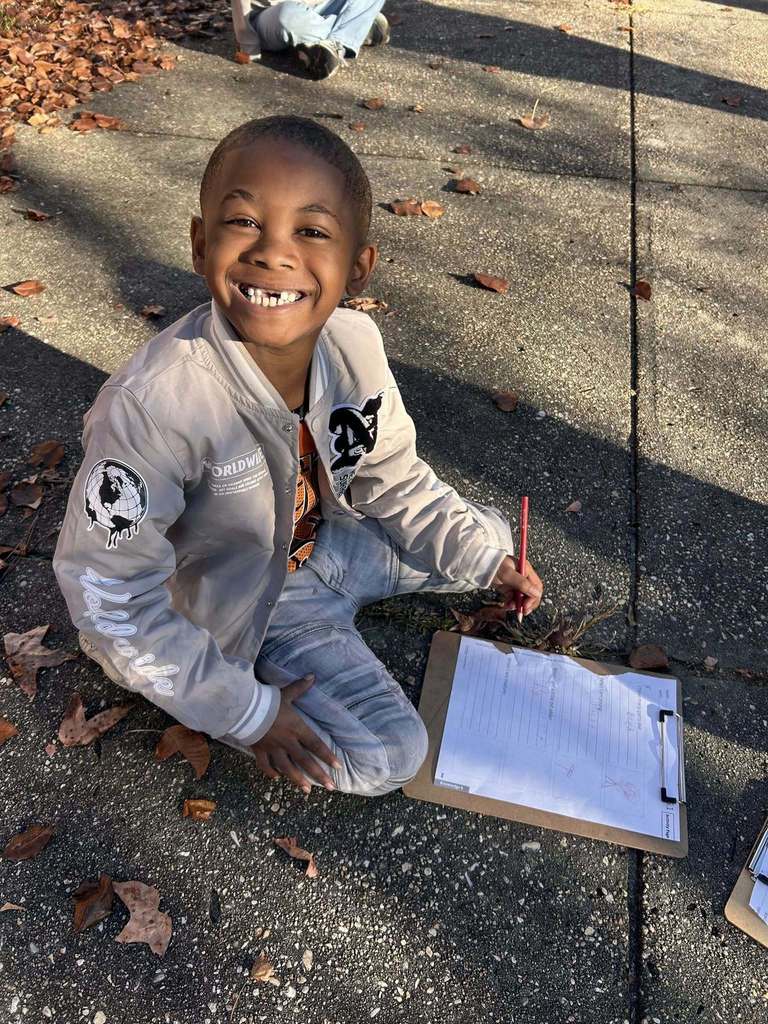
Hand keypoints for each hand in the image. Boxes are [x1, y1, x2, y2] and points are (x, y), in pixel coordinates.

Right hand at [249, 673, 340, 793]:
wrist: (245, 709)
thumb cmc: (268, 701)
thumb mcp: (286, 693)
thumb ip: (300, 687)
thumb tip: (312, 676)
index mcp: (296, 728)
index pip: (316, 744)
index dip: (327, 756)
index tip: (338, 767)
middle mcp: (287, 741)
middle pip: (306, 761)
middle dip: (319, 775)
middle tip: (330, 787)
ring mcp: (273, 748)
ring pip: (288, 768)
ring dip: (298, 780)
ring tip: (307, 791)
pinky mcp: (259, 751)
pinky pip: (266, 766)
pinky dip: (271, 773)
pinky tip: (276, 778)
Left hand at [491, 556, 543, 616]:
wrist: (480, 564)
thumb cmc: (494, 566)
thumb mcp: (508, 575)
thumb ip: (522, 584)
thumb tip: (537, 594)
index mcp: (526, 570)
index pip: (536, 587)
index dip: (533, 598)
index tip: (525, 607)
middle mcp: (524, 577)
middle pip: (531, 594)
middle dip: (526, 604)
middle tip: (520, 612)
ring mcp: (516, 583)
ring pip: (522, 598)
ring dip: (517, 604)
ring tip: (508, 607)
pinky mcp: (509, 588)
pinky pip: (514, 598)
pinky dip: (511, 603)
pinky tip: (505, 605)